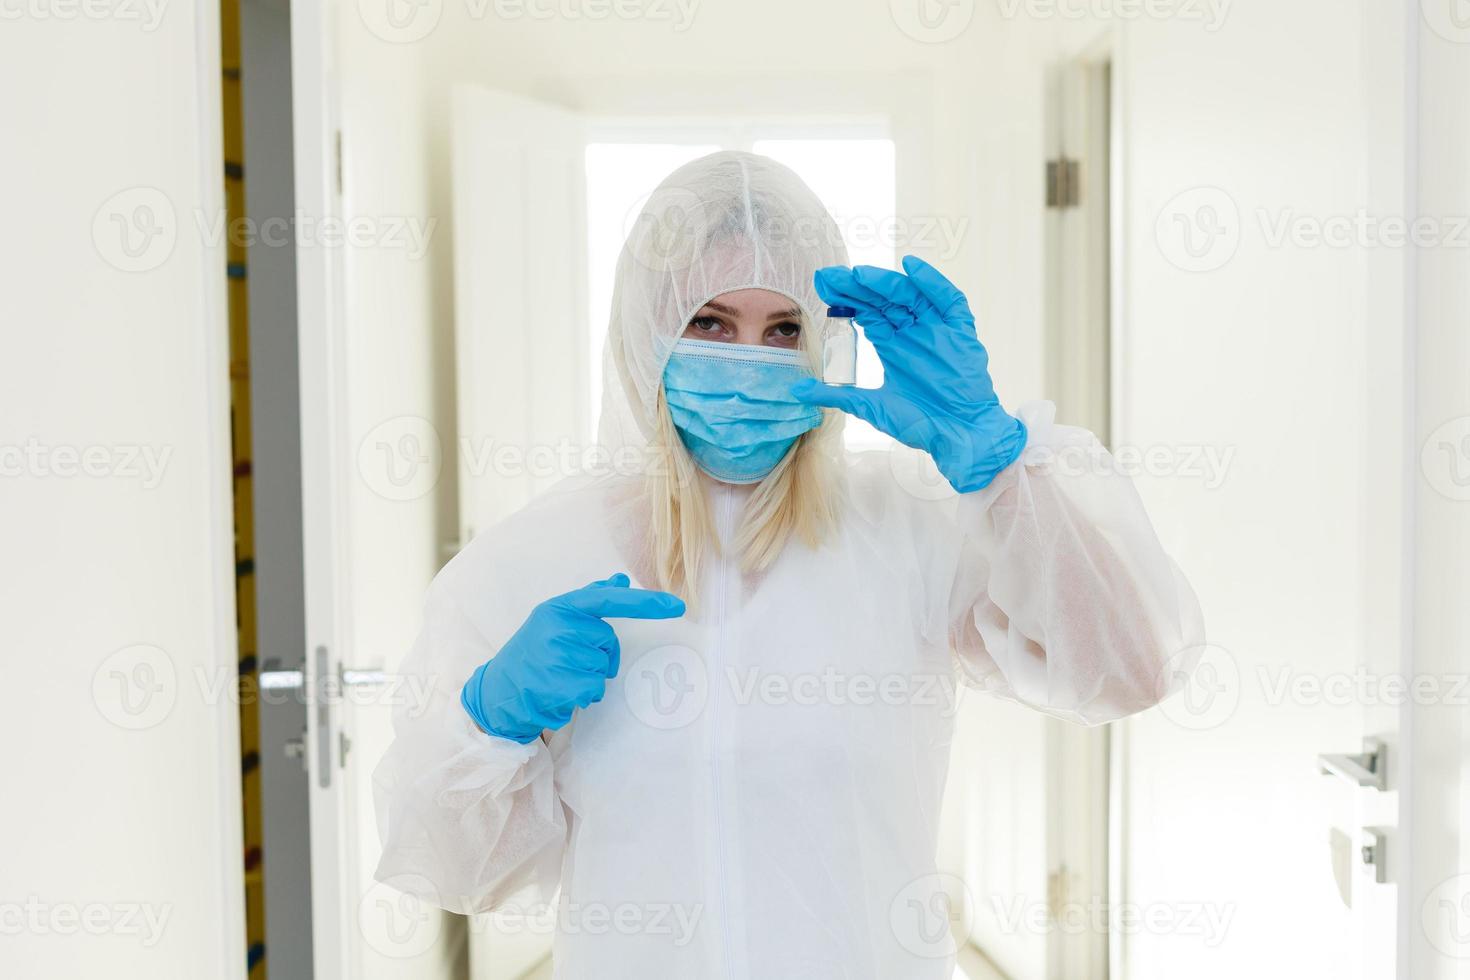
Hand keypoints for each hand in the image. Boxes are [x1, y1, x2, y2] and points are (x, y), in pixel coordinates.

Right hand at [460, 573, 685, 741]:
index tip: (677, 606)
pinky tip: (558, 691)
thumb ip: (589, 601)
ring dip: (588, 678)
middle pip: (608, 641)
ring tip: (559, 676)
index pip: (608, 599)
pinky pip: (593, 689)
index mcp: (558, 608)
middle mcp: (557, 628)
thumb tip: (619, 580)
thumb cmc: (533, 652)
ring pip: (601, 669)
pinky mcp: (559, 685)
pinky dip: (582, 696)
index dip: (645, 602)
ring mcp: (557, 656)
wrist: (497, 691)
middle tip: (567, 660)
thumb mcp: (554, 619)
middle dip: (597, 654)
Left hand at [792, 255, 1026, 492]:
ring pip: (910, 296)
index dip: (845, 298)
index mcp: (892, 345)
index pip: (865, 312)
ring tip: (860, 275)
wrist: (959, 437)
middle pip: (883, 300)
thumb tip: (797, 391)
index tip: (822, 284)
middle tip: (832, 275)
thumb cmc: (920, 424)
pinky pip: (948, 300)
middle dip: (858, 286)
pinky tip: (911, 267)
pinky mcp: (961, 332)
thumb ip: (836, 395)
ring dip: (886, 283)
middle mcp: (912, 332)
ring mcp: (936, 330)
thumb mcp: (870, 407)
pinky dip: (932, 282)